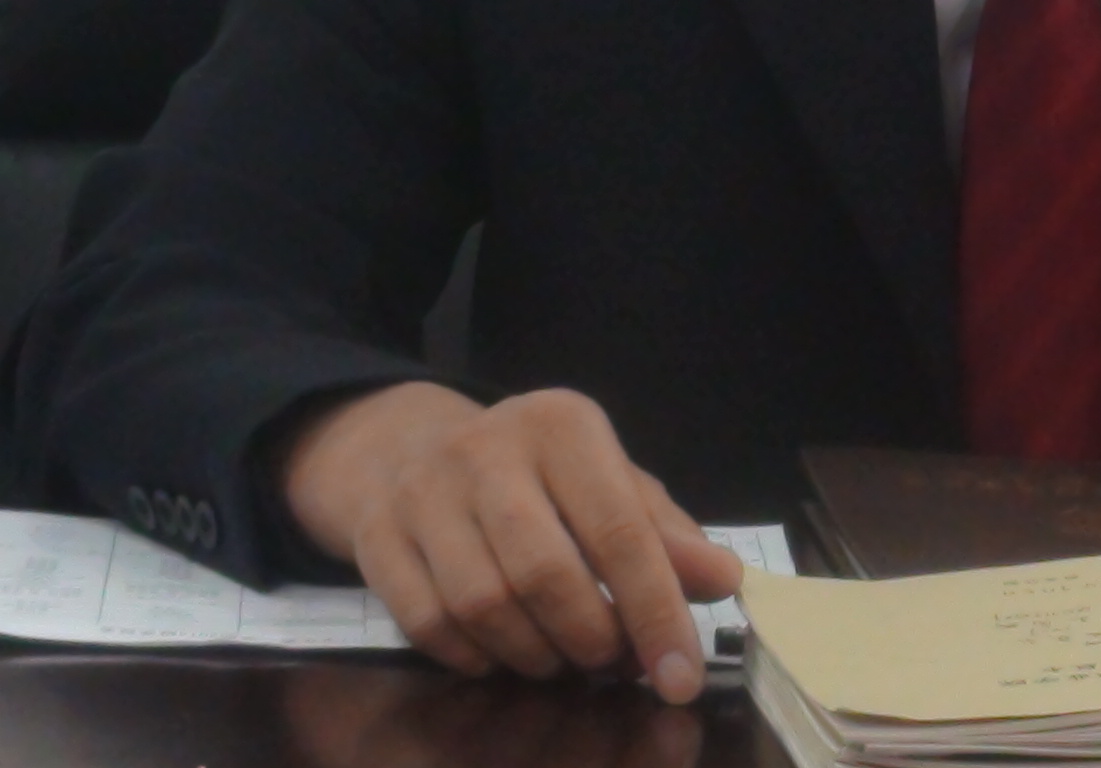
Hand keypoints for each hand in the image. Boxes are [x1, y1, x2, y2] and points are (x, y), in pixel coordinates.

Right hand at [281, 382, 744, 702]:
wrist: (409, 449)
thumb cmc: (535, 475)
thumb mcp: (609, 483)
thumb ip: (665, 533)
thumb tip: (722, 578)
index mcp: (560, 425)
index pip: (618, 530)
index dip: (656, 612)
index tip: (680, 676)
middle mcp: (486, 448)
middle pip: (546, 574)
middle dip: (591, 640)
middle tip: (610, 661)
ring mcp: (422, 491)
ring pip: (484, 606)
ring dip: (535, 654)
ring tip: (560, 655)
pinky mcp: (377, 536)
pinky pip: (429, 625)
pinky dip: (474, 658)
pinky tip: (499, 652)